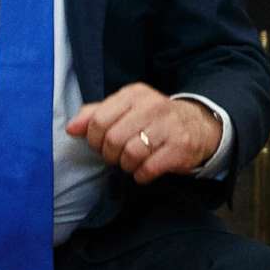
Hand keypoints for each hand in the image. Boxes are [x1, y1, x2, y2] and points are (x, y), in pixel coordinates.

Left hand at [66, 82, 217, 182]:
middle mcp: (152, 106)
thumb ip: (95, 115)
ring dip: (127, 165)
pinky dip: (142, 174)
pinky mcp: (179, 147)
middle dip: (111, 154)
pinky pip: (148, 169)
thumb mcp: (126, 109)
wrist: (198, 126)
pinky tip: (146, 169)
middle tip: (119, 155)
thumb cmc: (153, 120)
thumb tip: (71, 128)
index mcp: (134, 94)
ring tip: (133, 162)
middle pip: (113, 140)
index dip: (94, 139)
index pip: (98, 120)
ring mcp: (168, 126)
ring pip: (130, 155)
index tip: (102, 143)